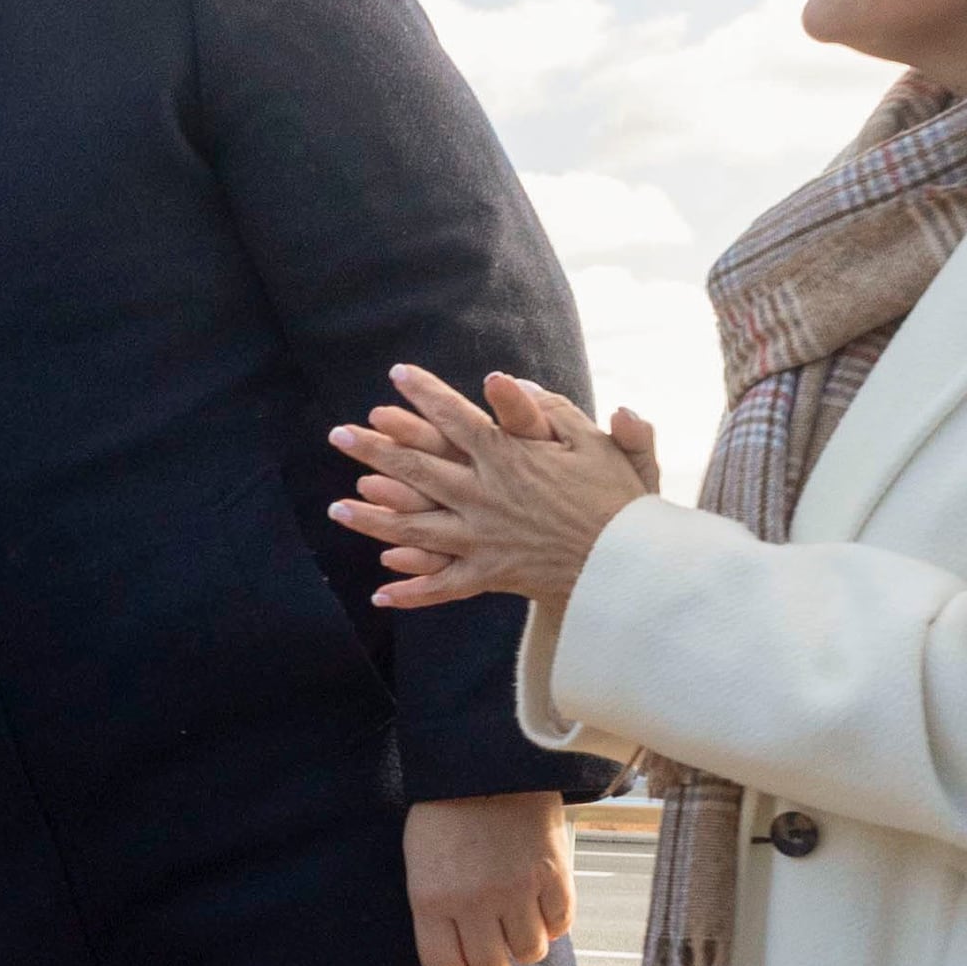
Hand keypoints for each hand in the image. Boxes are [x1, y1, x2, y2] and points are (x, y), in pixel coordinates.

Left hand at [327, 364, 660, 606]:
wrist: (631, 563)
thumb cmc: (619, 498)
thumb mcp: (595, 443)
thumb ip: (552, 412)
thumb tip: (510, 382)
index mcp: (509, 457)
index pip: (455, 418)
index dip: (424, 394)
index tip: (396, 374)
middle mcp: (485, 495)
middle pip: (418, 469)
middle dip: (375, 450)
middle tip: (339, 435)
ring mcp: (482, 538)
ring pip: (415, 527)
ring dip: (373, 518)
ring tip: (335, 508)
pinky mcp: (490, 574)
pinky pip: (443, 585)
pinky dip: (413, 590)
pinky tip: (380, 591)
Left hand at [401, 791, 577, 965]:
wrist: (488, 761)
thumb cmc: (446, 812)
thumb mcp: (421, 861)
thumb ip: (436, 907)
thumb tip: (457, 952)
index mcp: (433, 899)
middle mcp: (475, 902)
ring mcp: (518, 889)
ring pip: (530, 952)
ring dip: (525, 949)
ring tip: (520, 932)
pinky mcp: (554, 874)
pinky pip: (561, 925)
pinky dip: (554, 925)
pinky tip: (544, 912)